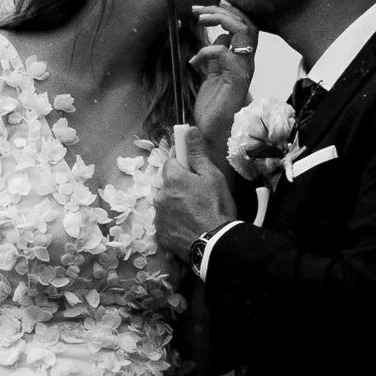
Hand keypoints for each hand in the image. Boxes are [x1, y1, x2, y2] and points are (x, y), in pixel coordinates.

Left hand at [155, 127, 236, 261]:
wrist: (215, 245)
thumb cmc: (217, 207)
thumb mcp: (212, 176)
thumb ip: (197, 153)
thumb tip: (188, 130)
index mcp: (172, 179)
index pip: (171, 162)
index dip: (183, 163)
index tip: (194, 169)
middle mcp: (160, 196)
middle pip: (168, 184)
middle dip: (180, 186)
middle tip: (200, 196)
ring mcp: (159, 217)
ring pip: (166, 204)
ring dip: (177, 205)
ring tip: (196, 214)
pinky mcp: (161, 235)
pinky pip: (166, 223)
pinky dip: (175, 223)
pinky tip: (190, 227)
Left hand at [189, 2, 256, 160]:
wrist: (212, 133)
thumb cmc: (212, 108)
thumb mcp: (211, 75)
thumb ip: (215, 57)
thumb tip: (218, 39)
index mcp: (240, 59)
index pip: (244, 26)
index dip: (229, 12)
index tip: (207, 7)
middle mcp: (246, 62)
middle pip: (246, 23)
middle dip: (222, 10)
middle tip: (199, 10)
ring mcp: (243, 70)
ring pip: (244, 31)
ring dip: (221, 20)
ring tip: (200, 19)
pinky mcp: (237, 80)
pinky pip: (226, 54)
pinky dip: (208, 50)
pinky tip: (194, 60)